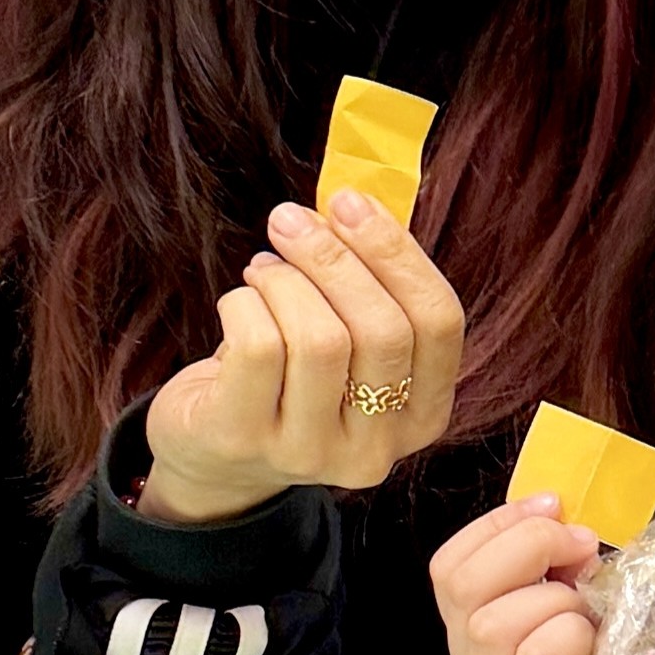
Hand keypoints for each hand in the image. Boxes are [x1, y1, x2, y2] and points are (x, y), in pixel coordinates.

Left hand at [138, 189, 465, 522]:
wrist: (214, 453)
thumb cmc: (289, 375)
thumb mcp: (346, 338)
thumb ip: (367, 281)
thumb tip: (352, 204)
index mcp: (422, 415)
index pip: (440, 323)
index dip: (398, 253)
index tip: (351, 201)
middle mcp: (377, 448)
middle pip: (382, 331)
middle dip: (334, 257)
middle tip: (290, 220)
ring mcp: (311, 453)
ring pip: (320, 339)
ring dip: (284, 281)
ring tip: (264, 270)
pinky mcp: (244, 442)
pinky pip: (258, 347)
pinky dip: (243, 303)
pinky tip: (239, 305)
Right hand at [428, 495, 608, 654]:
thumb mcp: (576, 632)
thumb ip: (557, 583)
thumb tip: (567, 520)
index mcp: (475, 653)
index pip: (448, 569)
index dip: (497, 524)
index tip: (553, 507)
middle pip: (463, 588)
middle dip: (527, 545)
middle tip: (581, 549)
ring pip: (496, 624)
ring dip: (558, 600)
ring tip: (593, 619)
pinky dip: (576, 635)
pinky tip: (602, 651)